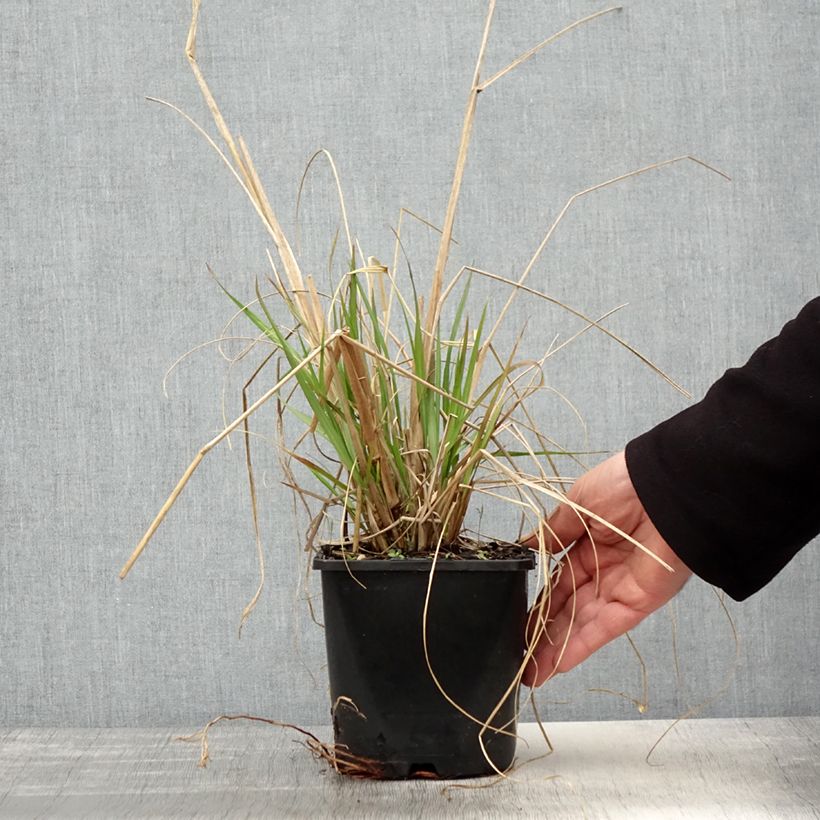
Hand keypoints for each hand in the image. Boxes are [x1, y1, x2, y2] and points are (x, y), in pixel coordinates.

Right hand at [521, 451, 691, 686]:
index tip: (518, 624)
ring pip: (583, 624)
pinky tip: (558, 662)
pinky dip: (583, 645)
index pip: (558, 582)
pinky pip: (606, 627)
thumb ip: (554, 532)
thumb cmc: (623, 485)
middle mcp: (604, 570)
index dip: (539, 604)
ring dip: (558, 649)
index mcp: (589, 544)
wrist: (667, 487)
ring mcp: (621, 587)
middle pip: (568, 609)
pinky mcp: (639, 601)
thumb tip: (527, 547)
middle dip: (545, 635)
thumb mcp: (578, 504)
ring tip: (532, 673)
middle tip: (520, 659)